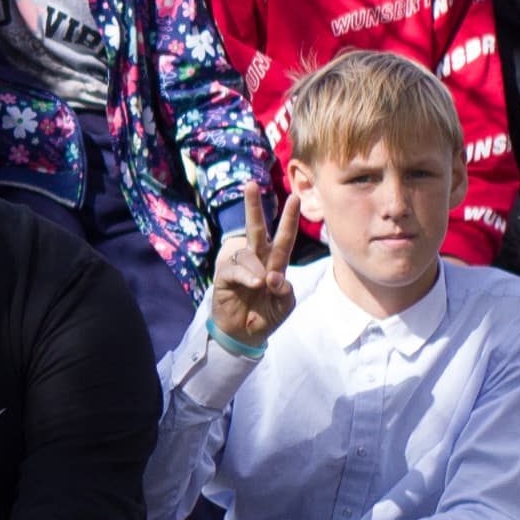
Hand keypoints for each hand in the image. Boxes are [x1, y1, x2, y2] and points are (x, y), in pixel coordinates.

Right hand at [202, 182, 303, 350]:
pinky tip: (252, 285)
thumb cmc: (267, 316)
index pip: (284, 238)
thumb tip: (273, 276)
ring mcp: (240, 267)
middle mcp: (257, 260)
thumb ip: (285, 290)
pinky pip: (235, 269)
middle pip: (256, 230)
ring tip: (259, 287)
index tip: (294, 197)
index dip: (288, 219)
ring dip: (257, 270)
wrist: (245, 335)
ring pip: (248, 254)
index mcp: (275, 264)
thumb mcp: (285, 305)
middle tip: (251, 184)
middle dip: (254, 207)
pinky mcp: (225, 276)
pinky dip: (246, 276)